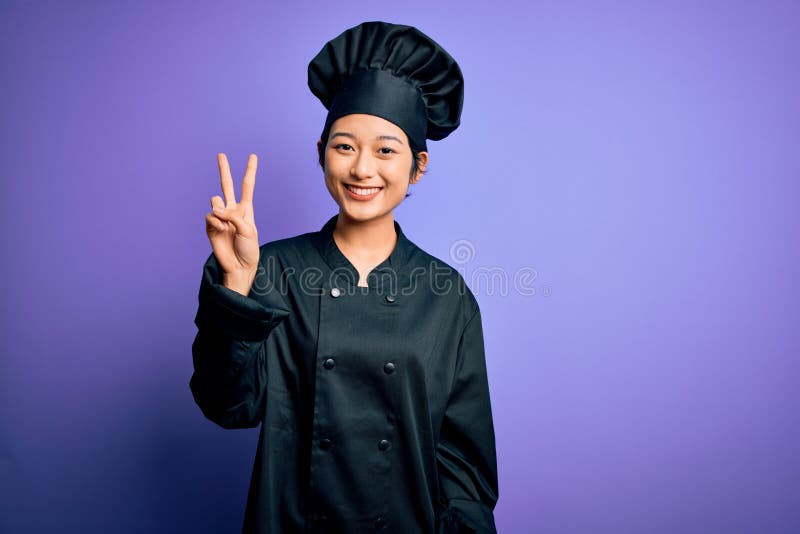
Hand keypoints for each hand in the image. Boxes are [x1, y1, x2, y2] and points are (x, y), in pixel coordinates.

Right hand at [205, 153, 259, 294]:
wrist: (239, 266)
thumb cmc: (249, 249)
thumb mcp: (248, 230)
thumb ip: (233, 215)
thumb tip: (215, 208)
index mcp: (246, 209)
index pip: (247, 186)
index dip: (250, 170)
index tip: (253, 156)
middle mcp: (232, 210)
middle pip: (227, 185)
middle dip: (224, 170)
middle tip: (220, 154)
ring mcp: (220, 217)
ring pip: (215, 200)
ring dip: (221, 209)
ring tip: (226, 223)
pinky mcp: (210, 226)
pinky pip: (210, 215)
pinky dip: (215, 221)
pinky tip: (220, 229)